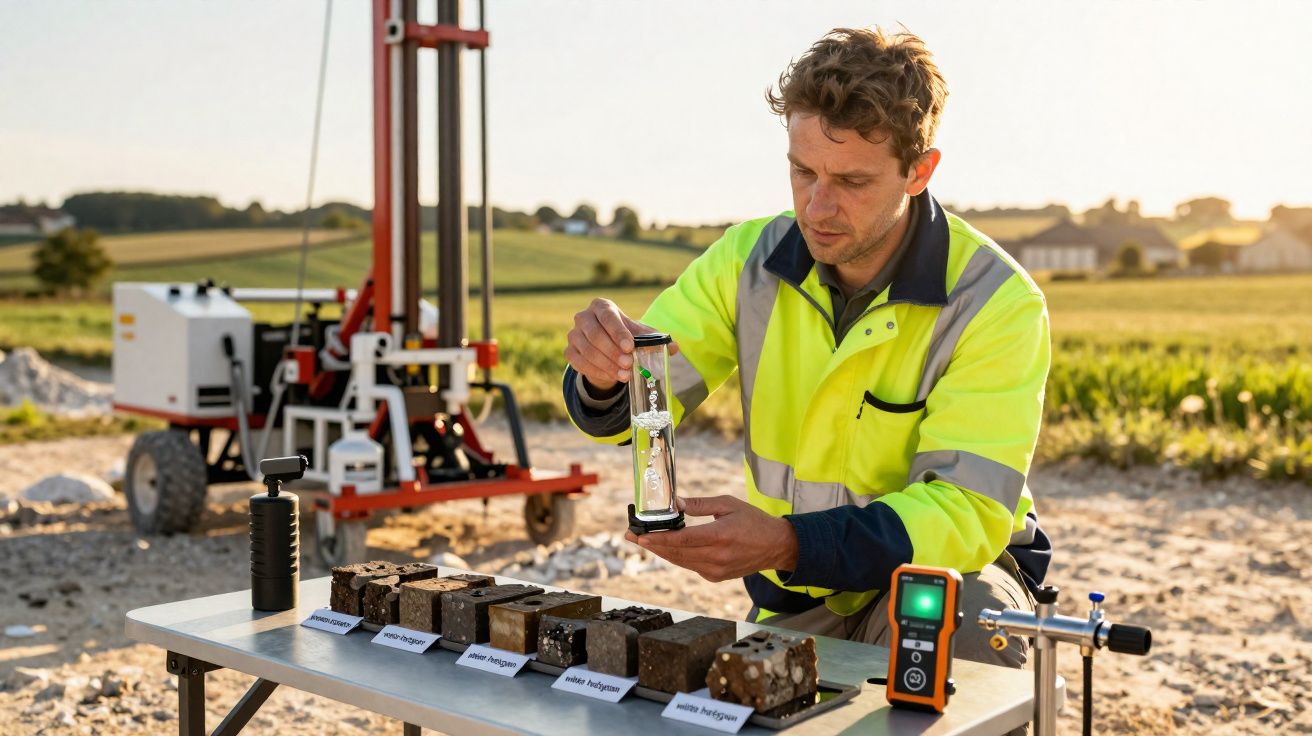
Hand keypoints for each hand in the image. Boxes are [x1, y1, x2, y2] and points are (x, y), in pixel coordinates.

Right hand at [565, 298, 678, 392]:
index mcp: (602, 307)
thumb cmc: (626, 336)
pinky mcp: (569, 351)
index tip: (630, 347)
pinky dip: (596, 371)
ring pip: (587, 350)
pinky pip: (579, 362)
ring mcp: (573, 334)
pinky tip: (612, 377)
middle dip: (612, 351)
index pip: (608, 317)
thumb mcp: (641, 335)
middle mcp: (584, 317)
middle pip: (594, 334)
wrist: (608, 348)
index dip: (618, 332)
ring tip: (624, 375)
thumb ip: (657, 339)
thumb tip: (675, 348)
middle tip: (628, 364)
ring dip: (606, 364)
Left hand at [625, 495, 798, 582]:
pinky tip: (667, 548)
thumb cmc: (753, 521)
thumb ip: (699, 505)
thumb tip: (675, 503)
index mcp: (720, 536)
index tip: (639, 535)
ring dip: (661, 551)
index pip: (681, 540)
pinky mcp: (715, 577)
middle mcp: (716, 558)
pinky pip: (689, 566)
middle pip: (675, 553)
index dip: (658, 539)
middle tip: (630, 536)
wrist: (776, 547)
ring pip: (679, 562)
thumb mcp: (728, 504)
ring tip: (643, 541)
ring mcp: (715, 571)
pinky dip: (677, 557)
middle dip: (651, 544)